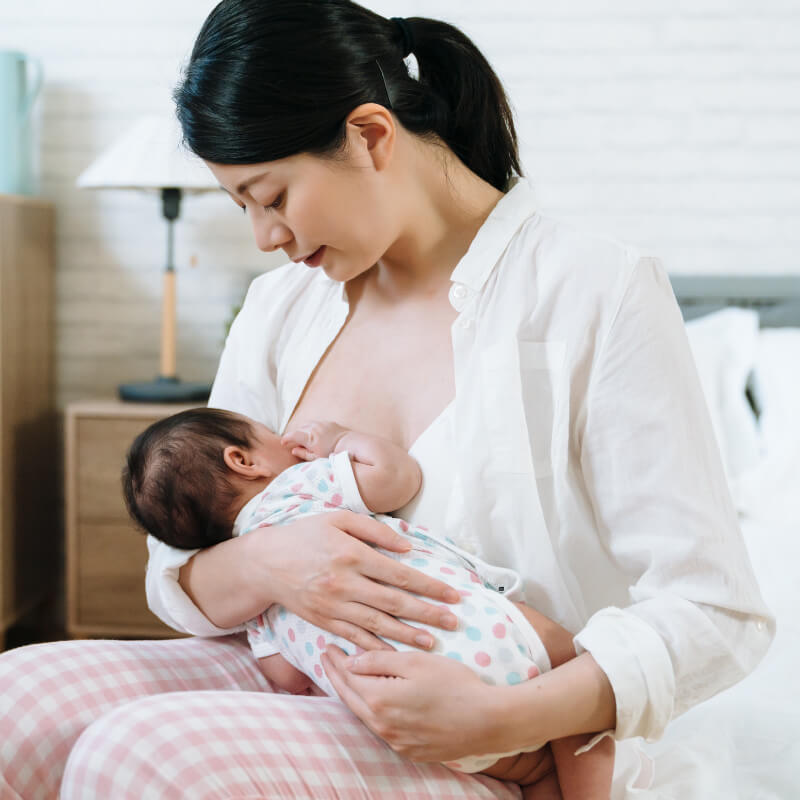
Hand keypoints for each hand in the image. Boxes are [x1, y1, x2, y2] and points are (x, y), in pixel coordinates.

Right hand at [261, 511, 460, 651]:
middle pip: (395, 602)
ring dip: (407, 635)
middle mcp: (345, 583)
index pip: (401, 574)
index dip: (430, 586)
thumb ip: (375, 530)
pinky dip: (376, 647)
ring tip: (432, 643)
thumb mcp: (339, 519)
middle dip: (428, 614)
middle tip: (453, 623)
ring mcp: (333, 605)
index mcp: (352, 555)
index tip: (452, 594)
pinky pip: (354, 637)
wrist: (266, 562)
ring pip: (378, 624)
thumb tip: (407, 547)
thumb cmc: (306, 534)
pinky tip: (395, 654)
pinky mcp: (324, 621)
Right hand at [281, 420, 347, 459]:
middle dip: (295, 435)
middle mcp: (314, 428)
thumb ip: (303, 454)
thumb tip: (293, 450)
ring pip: (307, 425)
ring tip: (305, 440)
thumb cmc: (334, 454)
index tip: (283, 443)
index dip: (286, 439)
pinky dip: (313, 428)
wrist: (350, 445)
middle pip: (299, 429)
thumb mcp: (317, 458)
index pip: (293, 435)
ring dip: (304, 431)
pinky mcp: (329, 422)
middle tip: (295, 444)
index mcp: (310, 438)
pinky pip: (316, 423)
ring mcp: (322, 424)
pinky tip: (315, 436)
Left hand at [322, 645, 507, 761]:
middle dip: (336, 677)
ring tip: (346, 678)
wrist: (487, 721)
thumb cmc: (455, 684)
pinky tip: (374, 700)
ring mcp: (395, 742)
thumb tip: (351, 662)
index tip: (328, 646)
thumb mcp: (416, 661)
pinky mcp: (409, 750)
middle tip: (327, 658)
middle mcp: (382, 726)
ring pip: (364, 715)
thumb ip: (379, 660)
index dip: (336, 661)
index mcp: (380, 700)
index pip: (348, 678)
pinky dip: (372, 711)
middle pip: (350, 698)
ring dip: (352, 694)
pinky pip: (381, 728)